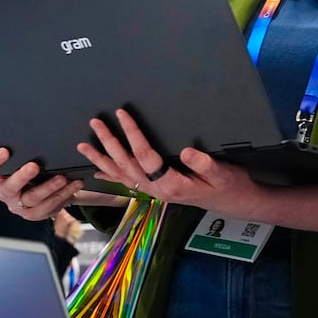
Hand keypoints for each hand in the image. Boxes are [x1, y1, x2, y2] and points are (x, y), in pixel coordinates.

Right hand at [0, 147, 83, 222]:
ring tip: (62, 178)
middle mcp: (5, 191)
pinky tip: (73, 185)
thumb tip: (33, 126)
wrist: (42, 190)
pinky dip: (63, 195)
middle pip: (10, 187)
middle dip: (22, 177)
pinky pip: (48, 207)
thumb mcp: (23, 159)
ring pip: (33, 198)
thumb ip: (22, 151)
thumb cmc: (31, 170)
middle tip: (34, 166)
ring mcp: (19, 205)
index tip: (4, 151)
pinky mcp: (34, 214)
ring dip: (49, 188)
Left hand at [78, 109, 259, 214]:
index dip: (133, 134)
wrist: (233, 202)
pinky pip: (128, 182)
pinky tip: (97, 169)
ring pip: (122, 174)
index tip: (123, 115)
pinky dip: (110, 175)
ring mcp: (154, 192)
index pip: (146, 156)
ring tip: (84, 144)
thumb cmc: (229, 186)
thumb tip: (186, 151)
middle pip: (127, 164)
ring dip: (102, 158)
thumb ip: (205, 164)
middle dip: (109, 142)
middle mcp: (158, 190)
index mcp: (172, 184)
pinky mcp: (155, 190)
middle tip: (96, 122)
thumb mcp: (224, 174)